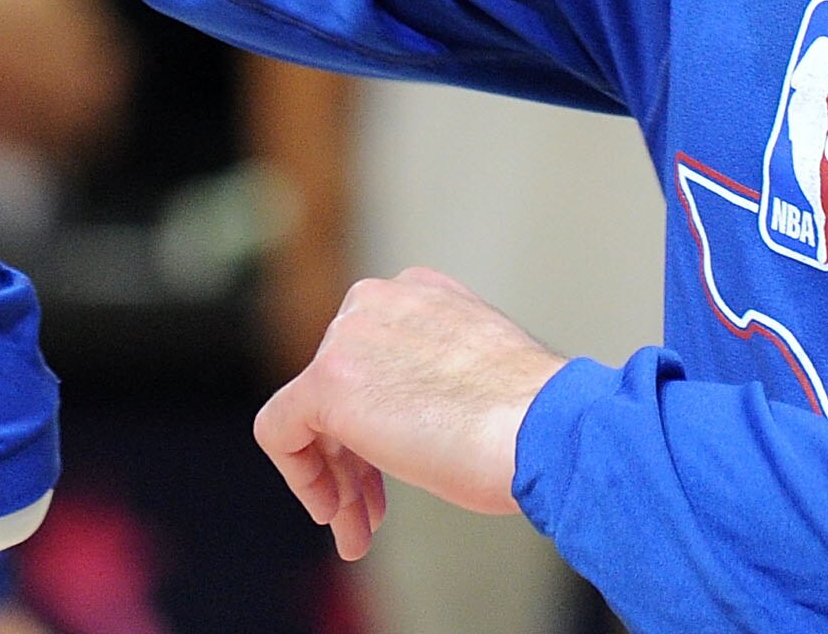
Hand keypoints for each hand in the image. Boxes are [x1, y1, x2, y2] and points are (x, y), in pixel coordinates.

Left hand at [251, 267, 568, 560]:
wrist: (547, 429)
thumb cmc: (533, 422)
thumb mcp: (479, 378)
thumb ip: (434, 379)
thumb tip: (411, 419)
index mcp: (422, 292)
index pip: (373, 360)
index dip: (378, 424)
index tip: (395, 472)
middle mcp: (379, 299)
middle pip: (340, 390)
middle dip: (354, 461)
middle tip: (372, 517)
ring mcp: (349, 336)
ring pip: (313, 417)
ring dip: (337, 481)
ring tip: (358, 535)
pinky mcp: (327, 380)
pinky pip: (280, 429)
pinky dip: (301, 475)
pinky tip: (332, 513)